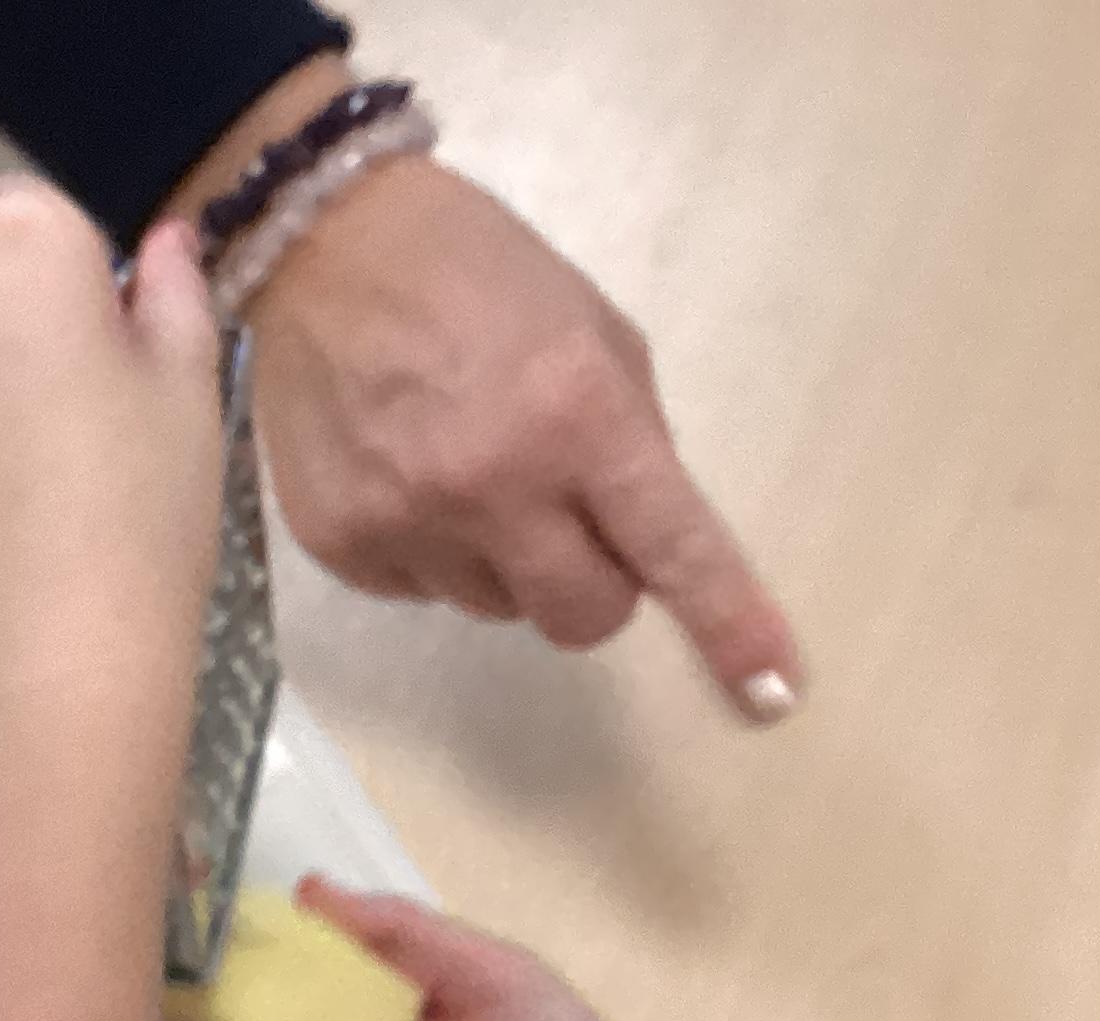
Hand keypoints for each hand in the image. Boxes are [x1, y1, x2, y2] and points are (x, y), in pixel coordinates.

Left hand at [0, 180, 223, 746]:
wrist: (26, 684)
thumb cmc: (136, 527)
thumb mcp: (188, 398)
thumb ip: (168, 298)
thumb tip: (159, 243)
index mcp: (15, 251)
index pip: (22, 213)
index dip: (60, 281)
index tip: (92, 361)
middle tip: (54, 441)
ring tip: (1, 504)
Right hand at [249, 158, 803, 721]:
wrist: (326, 248)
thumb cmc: (479, 273)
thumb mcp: (593, 331)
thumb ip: (630, 441)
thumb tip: (641, 540)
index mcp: (576, 416)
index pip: (670, 548)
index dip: (728, 623)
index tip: (773, 693)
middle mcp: (492, 486)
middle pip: (583, 617)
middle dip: (597, 586)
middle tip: (573, 525)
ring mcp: (407, 523)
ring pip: (499, 607)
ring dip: (505, 560)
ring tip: (465, 472)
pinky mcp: (342, 544)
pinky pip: (422, 591)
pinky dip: (432, 551)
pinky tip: (407, 476)